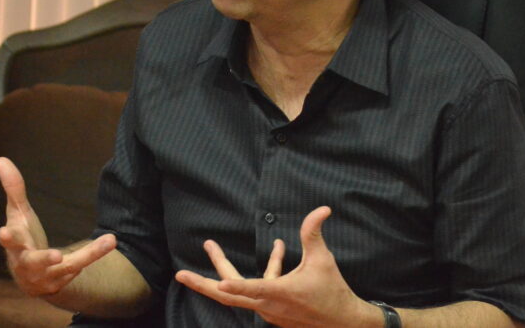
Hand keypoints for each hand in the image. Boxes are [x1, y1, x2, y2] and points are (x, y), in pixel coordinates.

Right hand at [0, 157, 115, 295]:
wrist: (30, 277)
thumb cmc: (22, 237)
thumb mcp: (18, 213)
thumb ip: (13, 188)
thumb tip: (1, 159)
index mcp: (15, 245)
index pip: (10, 241)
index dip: (7, 238)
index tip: (4, 233)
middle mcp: (27, 264)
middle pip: (33, 262)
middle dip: (43, 259)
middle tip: (56, 256)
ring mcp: (44, 276)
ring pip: (68, 266)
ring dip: (88, 255)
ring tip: (110, 241)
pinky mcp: (60, 282)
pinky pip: (80, 269)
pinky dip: (94, 255)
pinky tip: (109, 241)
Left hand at [175, 206, 380, 327]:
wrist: (343, 323)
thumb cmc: (332, 291)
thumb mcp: (323, 260)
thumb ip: (314, 234)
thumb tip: (322, 209)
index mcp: (279, 294)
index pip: (253, 289)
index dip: (235, 286)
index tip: (218, 283)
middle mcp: (268, 306)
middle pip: (227, 297)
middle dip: (202, 284)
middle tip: (180, 274)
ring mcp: (268, 311)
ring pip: (238, 291)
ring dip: (225, 269)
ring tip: (211, 245)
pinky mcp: (272, 311)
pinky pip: (257, 289)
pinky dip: (261, 270)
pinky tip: (278, 249)